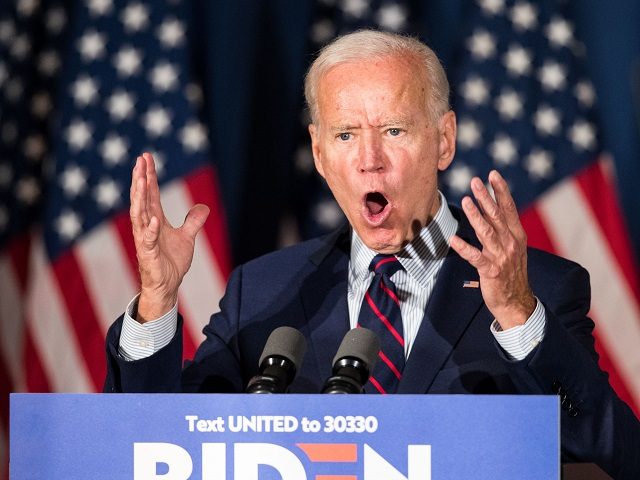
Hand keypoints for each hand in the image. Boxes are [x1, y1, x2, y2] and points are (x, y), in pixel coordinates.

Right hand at [130, 152, 209, 321]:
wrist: (168, 286)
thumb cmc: (171, 262)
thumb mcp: (187, 238)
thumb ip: (193, 222)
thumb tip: (204, 207)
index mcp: (155, 220)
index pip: (150, 193)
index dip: (149, 176)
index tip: (146, 157)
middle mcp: (147, 226)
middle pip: (142, 198)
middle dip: (140, 179)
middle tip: (140, 160)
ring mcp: (146, 240)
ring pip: (140, 215)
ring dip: (139, 197)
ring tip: (140, 180)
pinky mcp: (148, 254)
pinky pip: (149, 240)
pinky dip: (151, 230)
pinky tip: (154, 219)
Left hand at [449, 170, 535, 329]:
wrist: (516, 302)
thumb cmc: (510, 272)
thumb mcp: (512, 248)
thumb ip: (503, 229)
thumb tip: (490, 209)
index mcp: (517, 235)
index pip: (509, 208)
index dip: (501, 191)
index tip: (493, 174)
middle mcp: (511, 243)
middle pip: (496, 216)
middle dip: (485, 197)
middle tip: (474, 181)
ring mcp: (501, 257)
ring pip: (486, 232)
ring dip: (475, 215)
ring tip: (466, 200)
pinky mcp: (490, 271)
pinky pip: (475, 257)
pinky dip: (464, 248)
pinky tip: (453, 239)